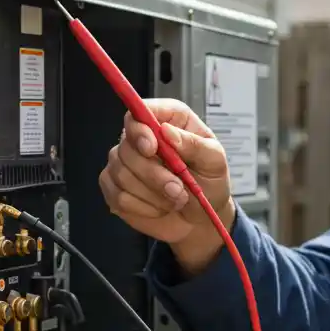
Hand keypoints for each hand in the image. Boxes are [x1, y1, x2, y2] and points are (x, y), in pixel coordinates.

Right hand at [98, 99, 234, 272]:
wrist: (201, 217)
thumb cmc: (209, 182)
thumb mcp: (214, 161)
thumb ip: (194, 145)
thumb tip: (168, 132)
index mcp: (166, 120)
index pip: (138, 113)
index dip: (140, 130)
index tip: (151, 148)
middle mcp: (142, 137)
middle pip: (126, 147)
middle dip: (153, 173)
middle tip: (177, 188)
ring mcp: (124, 162)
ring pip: (121, 174)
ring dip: (152, 193)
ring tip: (175, 199)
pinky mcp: (115, 187)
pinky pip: (118, 196)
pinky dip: (143, 207)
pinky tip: (159, 207)